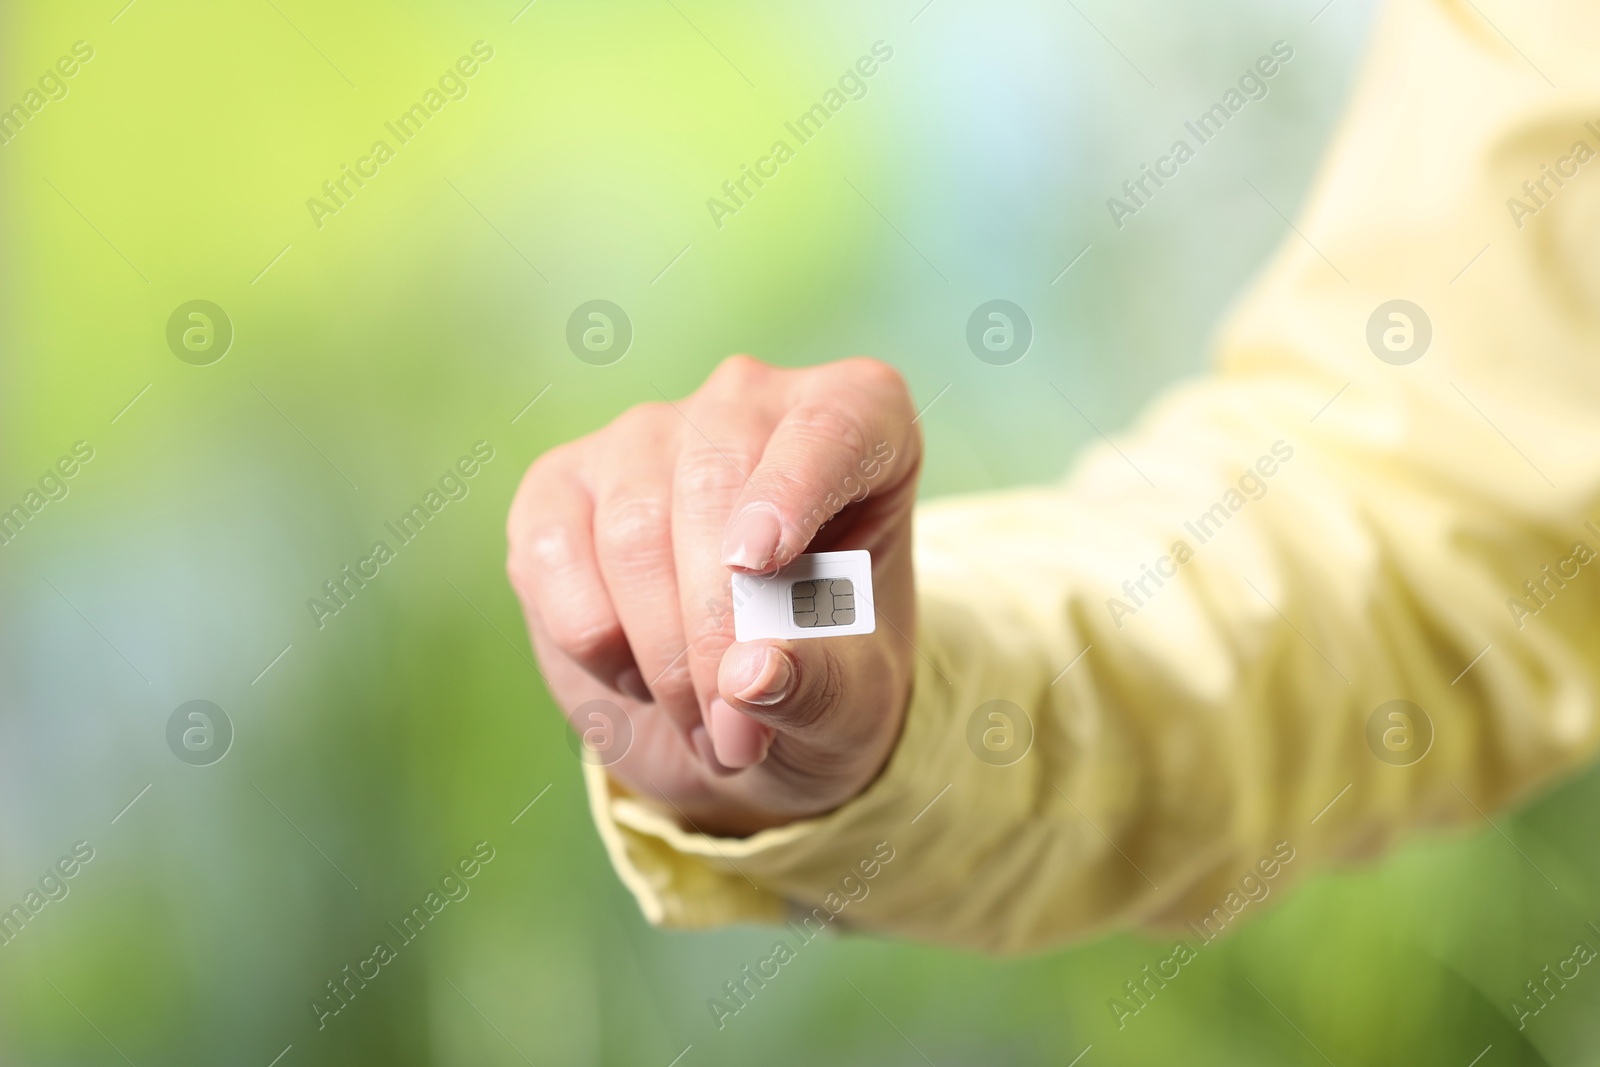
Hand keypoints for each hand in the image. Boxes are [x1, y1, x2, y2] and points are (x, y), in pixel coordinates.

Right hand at [506, 356, 920, 836]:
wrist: (742, 712)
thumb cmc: (822, 683)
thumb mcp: (852, 707)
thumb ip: (819, 689)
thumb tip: (750, 675)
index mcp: (856, 420)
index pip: (832, 428)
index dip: (792, 487)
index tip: (758, 561)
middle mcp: (747, 403)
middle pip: (714, 489)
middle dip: (717, 629)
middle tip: (736, 736)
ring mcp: (645, 436)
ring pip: (634, 529)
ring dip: (661, 654)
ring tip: (704, 729)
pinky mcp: (560, 484)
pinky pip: (553, 553)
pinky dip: (593, 639)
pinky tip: (636, 676)